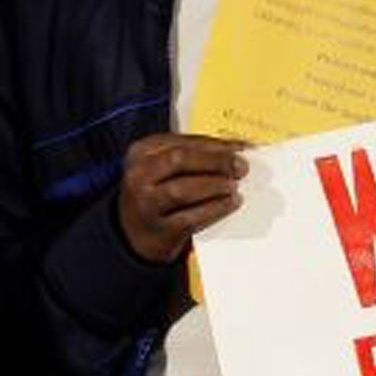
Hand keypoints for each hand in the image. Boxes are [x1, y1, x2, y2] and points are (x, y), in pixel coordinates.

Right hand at [116, 134, 247, 264]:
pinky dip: (215, 208)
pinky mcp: (159, 229)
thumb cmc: (157, 192)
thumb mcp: (162, 167)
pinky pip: (191, 217)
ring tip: (234, 185)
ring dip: (215, 186)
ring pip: (183, 190)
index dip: (214, 143)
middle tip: (241, 167)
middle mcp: (138, 176)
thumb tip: (234, 149)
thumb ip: (192, 154)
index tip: (241, 146)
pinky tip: (230, 203)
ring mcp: (146, 204)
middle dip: (215, 161)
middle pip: (180, 160)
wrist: (135, 233)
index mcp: (141, 152)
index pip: (182, 142)